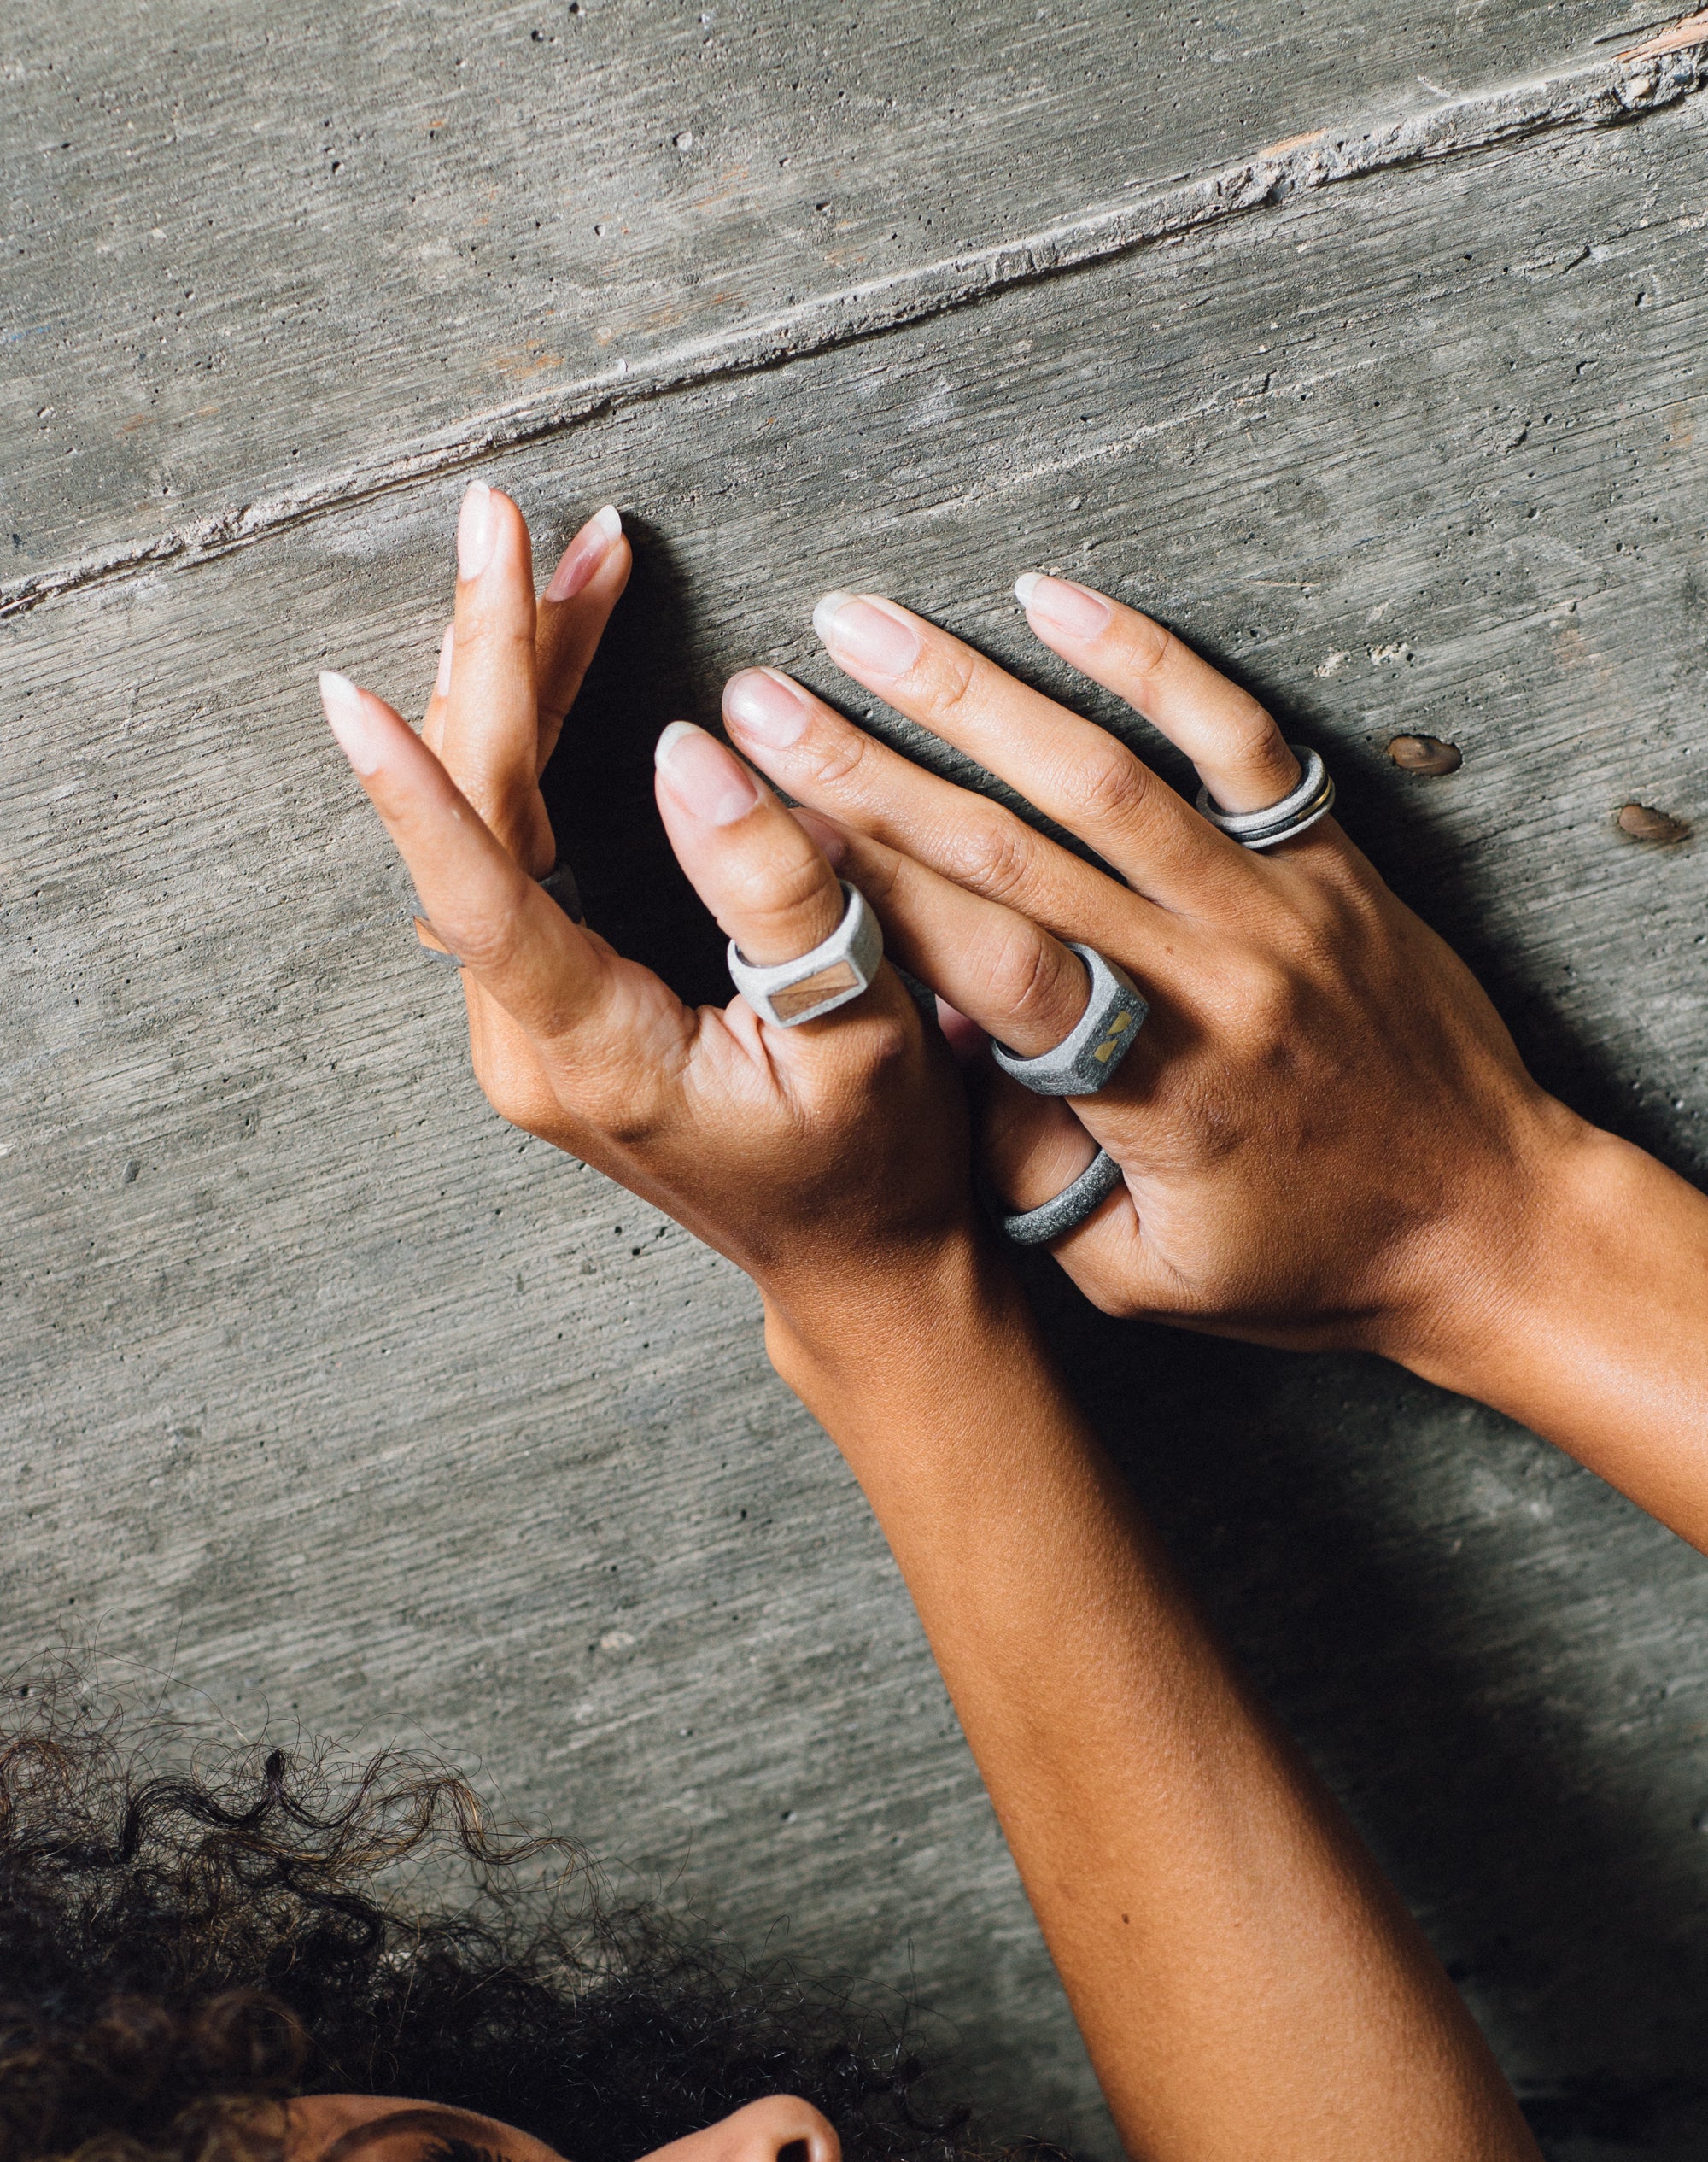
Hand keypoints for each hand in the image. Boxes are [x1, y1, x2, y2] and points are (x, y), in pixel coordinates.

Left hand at [317, 488, 1112, 1342]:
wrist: (859, 1266)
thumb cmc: (874, 1167)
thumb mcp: (862, 1035)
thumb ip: (779, 894)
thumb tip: (688, 750)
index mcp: (593, 1053)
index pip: (479, 897)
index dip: (415, 789)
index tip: (347, 687)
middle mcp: (528, 1040)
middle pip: (479, 821)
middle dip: (500, 661)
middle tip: (512, 523)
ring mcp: (527, 1023)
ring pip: (493, 821)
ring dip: (525, 684)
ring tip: (571, 561)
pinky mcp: (549, 1001)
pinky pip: (518, 847)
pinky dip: (543, 740)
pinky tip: (571, 661)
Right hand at [721, 579, 1580, 1367]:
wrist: (1493, 1222)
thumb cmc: (1309, 1263)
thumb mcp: (1142, 1276)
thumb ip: (1027, 1177)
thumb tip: (936, 1058)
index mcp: (1153, 1085)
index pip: (979, 959)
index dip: (860, 884)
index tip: (760, 821)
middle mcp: (1208, 972)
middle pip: (1010, 844)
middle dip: (866, 764)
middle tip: (763, 698)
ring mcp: (1274, 901)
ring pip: (1100, 770)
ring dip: (966, 690)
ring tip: (860, 625)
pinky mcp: (1328, 856)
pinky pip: (1233, 735)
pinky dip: (1142, 658)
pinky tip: (1051, 599)